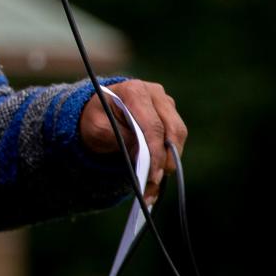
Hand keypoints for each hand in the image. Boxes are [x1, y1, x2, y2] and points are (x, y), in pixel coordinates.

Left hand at [79, 79, 187, 204]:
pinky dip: (168, 158)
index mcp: (135, 91)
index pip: (153, 125)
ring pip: (178, 135)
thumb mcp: (99, 129)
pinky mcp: (170, 115)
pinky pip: (176, 138)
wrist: (98, 110)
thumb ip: (122, 139)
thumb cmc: (97, 117)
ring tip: (153, 184)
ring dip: (170, 161)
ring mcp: (165, 103)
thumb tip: (146, 157)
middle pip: (173, 129)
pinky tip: (156, 177)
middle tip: (155, 182)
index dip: (155, 152)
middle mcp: (155, 93)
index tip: (152, 174)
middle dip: (166, 159)